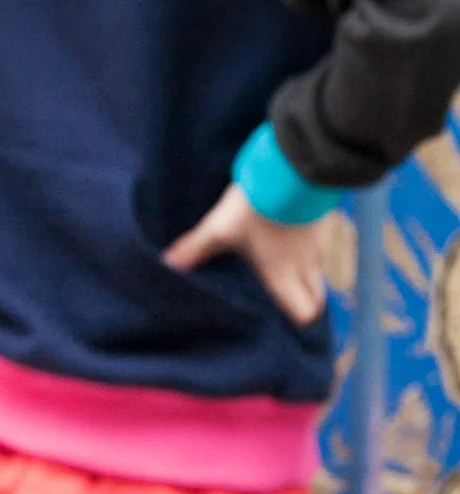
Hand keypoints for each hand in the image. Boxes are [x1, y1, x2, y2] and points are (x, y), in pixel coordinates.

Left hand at [164, 182, 330, 325]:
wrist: (297, 167)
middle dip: (302, 304)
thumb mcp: (220, 227)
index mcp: (283, 274)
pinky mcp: (325, 222)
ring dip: (303, 277)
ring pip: (317, 271)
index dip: (294, 322)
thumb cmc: (258, 206)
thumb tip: (168, 264)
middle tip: (281, 304)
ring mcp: (321, 243)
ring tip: (279, 272)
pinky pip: (319, 247)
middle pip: (315, 298)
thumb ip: (196, 248)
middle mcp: (308, 264)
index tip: (280, 325)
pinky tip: (287, 240)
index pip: (303, 314)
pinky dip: (306, 252)